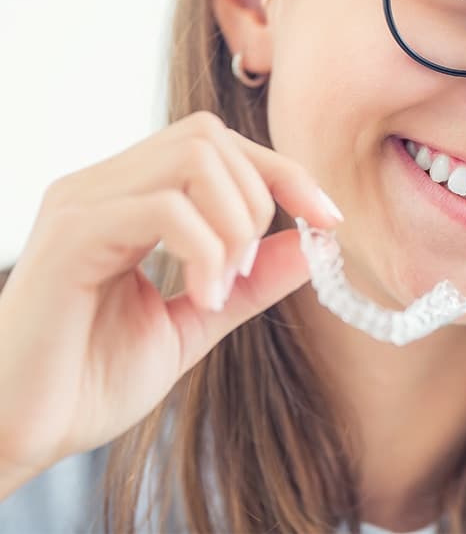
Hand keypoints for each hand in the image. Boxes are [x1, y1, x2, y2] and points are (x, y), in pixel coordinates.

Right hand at [0, 110, 340, 487]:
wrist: (15, 435)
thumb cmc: (90, 379)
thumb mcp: (197, 322)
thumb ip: (251, 281)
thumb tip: (312, 244)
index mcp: (128, 197)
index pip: (218, 145)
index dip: (283, 172)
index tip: (329, 219)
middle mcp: (101, 185)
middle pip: (210, 136)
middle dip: (259, 196)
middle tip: (246, 269)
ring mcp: (82, 204)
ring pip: (193, 158)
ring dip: (234, 221)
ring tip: (223, 286)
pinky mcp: (71, 237)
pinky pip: (162, 208)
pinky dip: (205, 250)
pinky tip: (202, 300)